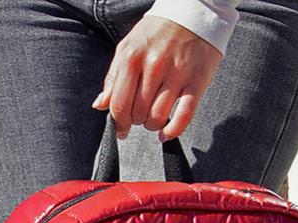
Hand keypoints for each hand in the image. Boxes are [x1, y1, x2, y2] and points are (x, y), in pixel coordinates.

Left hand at [92, 15, 221, 141]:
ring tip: (154, 118)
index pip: (120, 103)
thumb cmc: (158, 32)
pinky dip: (172, 130)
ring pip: (158, 117)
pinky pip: (184, 116)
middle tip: (141, 114)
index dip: (119, 123)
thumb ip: (113, 78)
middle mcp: (154, 65)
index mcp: (132, 56)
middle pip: (138, 113)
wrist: (192, 14)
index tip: (121, 129)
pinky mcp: (197, 81)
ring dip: (153, 125)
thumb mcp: (128, 48)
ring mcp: (177, 73)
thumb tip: (100, 105)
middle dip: (137, 120)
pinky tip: (165, 133)